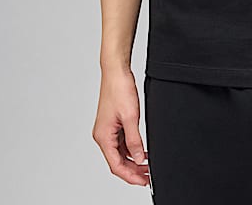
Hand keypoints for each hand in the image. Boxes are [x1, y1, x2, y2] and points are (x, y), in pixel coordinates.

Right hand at [91, 67, 151, 186]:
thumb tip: (139, 158)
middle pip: (117, 162)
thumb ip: (134, 140)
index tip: (143, 181)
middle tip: (148, 177)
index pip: (116, 165)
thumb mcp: (131, 117)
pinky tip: (142, 152)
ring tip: (147, 167)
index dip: (130, 176)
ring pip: (120, 153)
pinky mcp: (113, 124)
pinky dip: (132, 149)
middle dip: (133, 171)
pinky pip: (122, 143)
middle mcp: (103, 135)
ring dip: (133, 161)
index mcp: (103, 136)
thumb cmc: (119, 89)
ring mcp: (107, 130)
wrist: (116, 71)